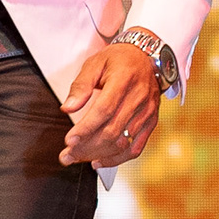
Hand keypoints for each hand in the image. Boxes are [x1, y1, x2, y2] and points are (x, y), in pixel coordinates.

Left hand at [57, 42, 163, 166]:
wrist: (146, 57)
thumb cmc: (118, 60)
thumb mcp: (95, 63)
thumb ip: (81, 85)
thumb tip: (67, 108)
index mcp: (124, 80)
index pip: (104, 110)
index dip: (86, 128)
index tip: (69, 140)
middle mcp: (139, 98)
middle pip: (112, 130)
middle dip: (87, 146)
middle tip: (67, 155)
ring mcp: (148, 112)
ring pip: (123, 142)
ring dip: (98, 154)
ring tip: (77, 158)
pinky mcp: (151, 122)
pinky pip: (136, 147)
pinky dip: (118, 159)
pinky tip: (99, 162)